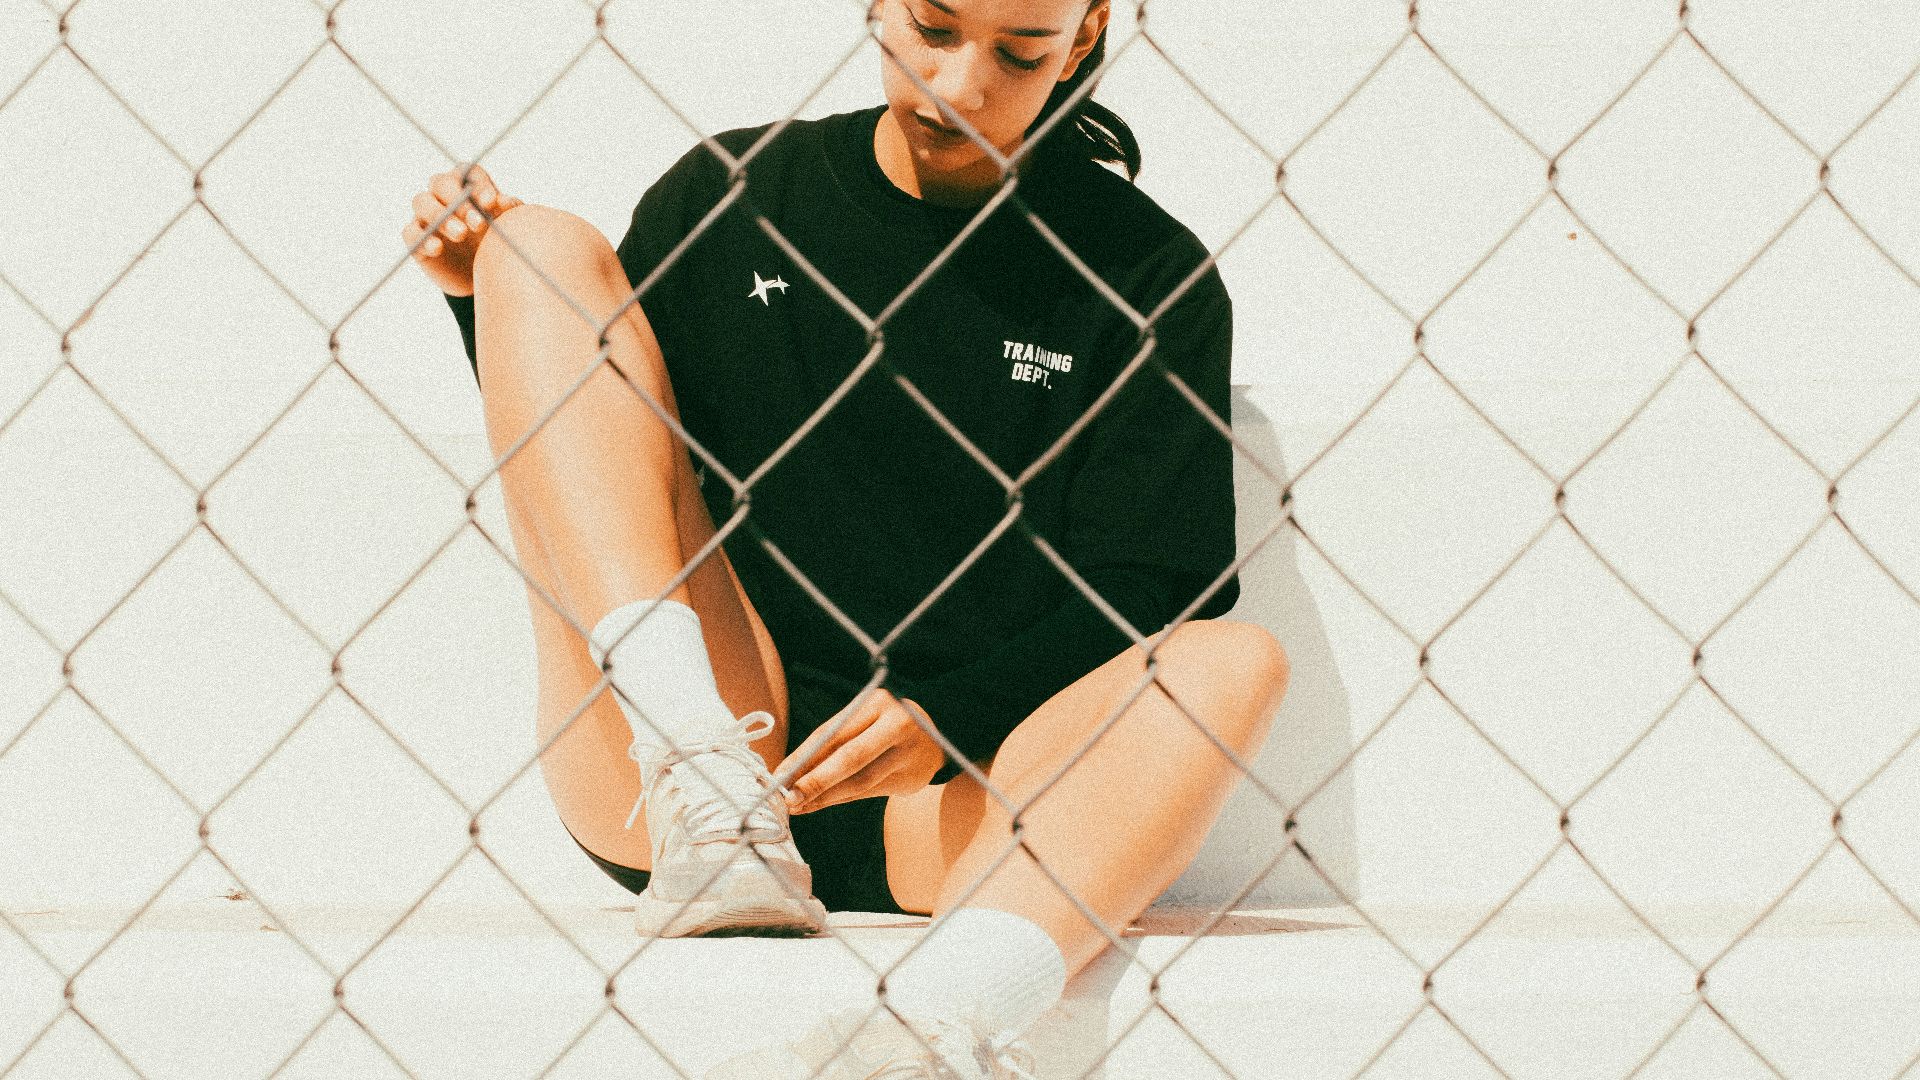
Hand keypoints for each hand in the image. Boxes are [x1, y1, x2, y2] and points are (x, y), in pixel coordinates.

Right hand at [401, 163, 523, 296]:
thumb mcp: (506, 228)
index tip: (491, 203)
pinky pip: (411, 232)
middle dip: (459, 201)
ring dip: (440, 216)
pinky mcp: (416, 238)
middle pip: (440, 182)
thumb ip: (508, 213)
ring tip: (461, 234)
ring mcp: (426, 215)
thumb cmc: (494, 244)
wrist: (481, 279)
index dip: (479, 184)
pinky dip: (423, 238)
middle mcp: (443, 196)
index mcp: (468, 187)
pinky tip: (438, 248)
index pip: (468, 172)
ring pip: (421, 202)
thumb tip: (505, 201)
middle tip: (478, 223)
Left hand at [774, 688, 944, 813]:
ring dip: (827, 796)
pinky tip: (819, 804)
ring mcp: (908, 752)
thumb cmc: (884, 725)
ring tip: (799, 805)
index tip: (779, 775)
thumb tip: (790, 773)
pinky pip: (869, 792)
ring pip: (861, 780)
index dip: (804, 756)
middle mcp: (896, 724)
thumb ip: (832, 743)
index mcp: (877, 703)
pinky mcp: (912, 777)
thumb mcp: (862, 720)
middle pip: (851, 757)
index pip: (834, 732)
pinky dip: (841, 799)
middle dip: (816, 780)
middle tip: (789, 798)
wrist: (937, 735)